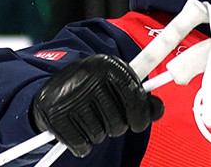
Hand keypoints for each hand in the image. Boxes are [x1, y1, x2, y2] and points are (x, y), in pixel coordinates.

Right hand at [31, 54, 163, 157]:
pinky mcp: (54, 113)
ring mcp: (70, 95)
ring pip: (99, 135)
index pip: (134, 97)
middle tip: (106, 116)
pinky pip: (80, 144)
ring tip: (90, 119)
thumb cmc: (94, 87)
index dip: (140, 116)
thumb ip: (139, 98)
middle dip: (116, 126)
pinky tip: (78, 131)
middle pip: (118, 122)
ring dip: (98, 134)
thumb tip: (157, 110)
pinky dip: (82, 145)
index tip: (137, 123)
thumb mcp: (116, 83)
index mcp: (109, 65)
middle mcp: (89, 77)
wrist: (54, 85)